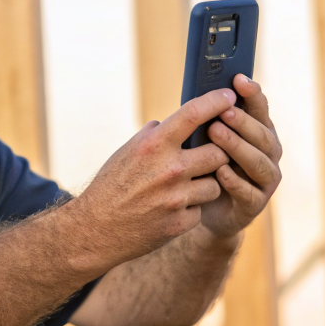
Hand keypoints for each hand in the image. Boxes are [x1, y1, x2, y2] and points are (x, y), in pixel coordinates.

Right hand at [70, 88, 234, 266]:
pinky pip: (200, 210)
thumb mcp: (127, 152)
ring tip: (184, 187)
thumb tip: (177, 120)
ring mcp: (176, 199)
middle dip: (218, 153)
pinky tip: (172, 209)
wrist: (95, 229)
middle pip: (218, 153)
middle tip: (210, 155)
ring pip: (214, 184)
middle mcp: (169, 169)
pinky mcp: (179, 223)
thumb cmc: (111, 185)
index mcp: (153, 146)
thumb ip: (154, 136)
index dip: (216, 102)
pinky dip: (190, 208)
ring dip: (205, 184)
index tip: (229, 96)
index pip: (194, 114)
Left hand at [198, 74, 281, 239]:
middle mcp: (269, 154)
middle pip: (262, 135)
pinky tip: (220, 170)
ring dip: (238, 146)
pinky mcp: (255, 205)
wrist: (201, 209)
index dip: (252, 94)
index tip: (238, 78)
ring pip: (258, 162)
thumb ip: (208, 118)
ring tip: (215, 133)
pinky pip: (249, 192)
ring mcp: (265, 180)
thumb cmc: (202, 164)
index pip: (260, 109)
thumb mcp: (203, 138)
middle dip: (243, 121)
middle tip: (222, 111)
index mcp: (259, 132)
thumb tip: (199, 90)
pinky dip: (234, 181)